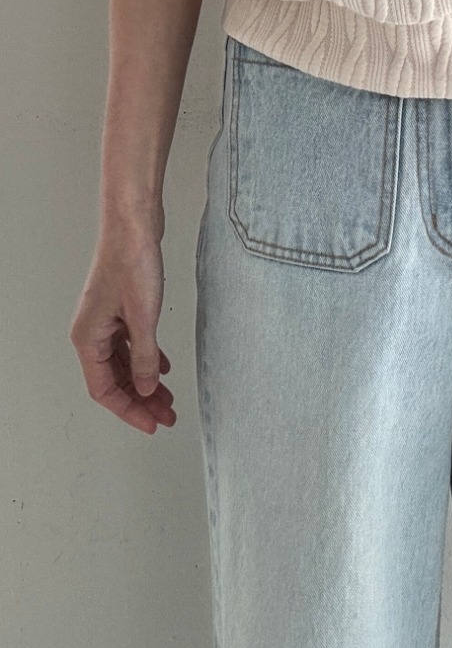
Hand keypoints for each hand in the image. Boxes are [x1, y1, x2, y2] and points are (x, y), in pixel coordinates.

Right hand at [69, 220, 176, 434]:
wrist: (134, 223)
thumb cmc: (131, 261)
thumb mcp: (143, 316)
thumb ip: (145, 357)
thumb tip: (145, 388)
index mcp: (87, 338)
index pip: (104, 389)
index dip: (129, 410)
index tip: (152, 424)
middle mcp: (92, 331)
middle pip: (114, 379)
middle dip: (140, 400)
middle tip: (167, 415)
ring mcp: (106, 319)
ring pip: (124, 363)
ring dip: (145, 381)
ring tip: (169, 398)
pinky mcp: (120, 308)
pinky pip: (130, 344)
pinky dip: (146, 358)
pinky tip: (164, 367)